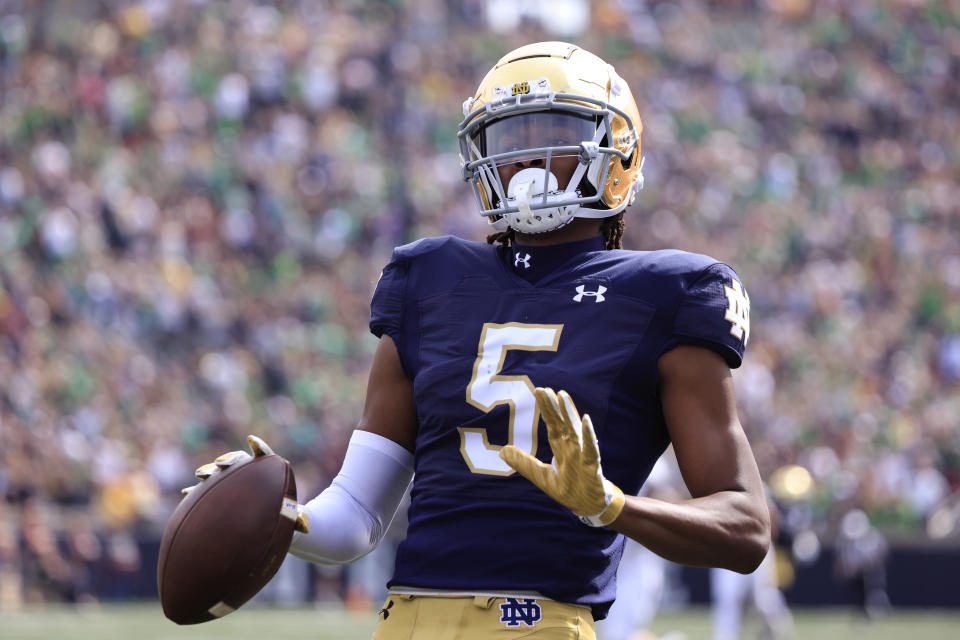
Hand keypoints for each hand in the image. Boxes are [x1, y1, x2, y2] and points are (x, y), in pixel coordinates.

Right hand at [182, 435, 309, 532]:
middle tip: (222, 465)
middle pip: (239, 461)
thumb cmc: (288, 517)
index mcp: (270, 474)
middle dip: (229, 459)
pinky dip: (199, 490)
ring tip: (201, 475)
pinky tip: (186, 494)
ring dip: (211, 470)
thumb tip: (305, 526)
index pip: (266, 456)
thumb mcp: (295, 519)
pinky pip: (210, 488)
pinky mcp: (224, 491)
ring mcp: (236, 480)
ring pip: (222, 471)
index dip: (259, 448)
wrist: (277, 520)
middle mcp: (251, 473)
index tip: (252, 441)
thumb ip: (299, 520)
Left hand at [500, 387, 624, 526]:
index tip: (539, 391)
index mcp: (561, 448)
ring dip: (569, 412)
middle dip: (554, 406)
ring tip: (563, 396)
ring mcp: (582, 454)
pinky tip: (586, 420)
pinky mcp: (591, 466)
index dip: (546, 409)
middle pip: (562, 422)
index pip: (552, 424)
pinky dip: (589, 435)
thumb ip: (523, 463)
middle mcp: (572, 447)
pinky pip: (591, 448)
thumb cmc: (568, 489)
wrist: (589, 507)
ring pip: (575, 430)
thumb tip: (501, 451)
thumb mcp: (541, 476)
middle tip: (545, 389)